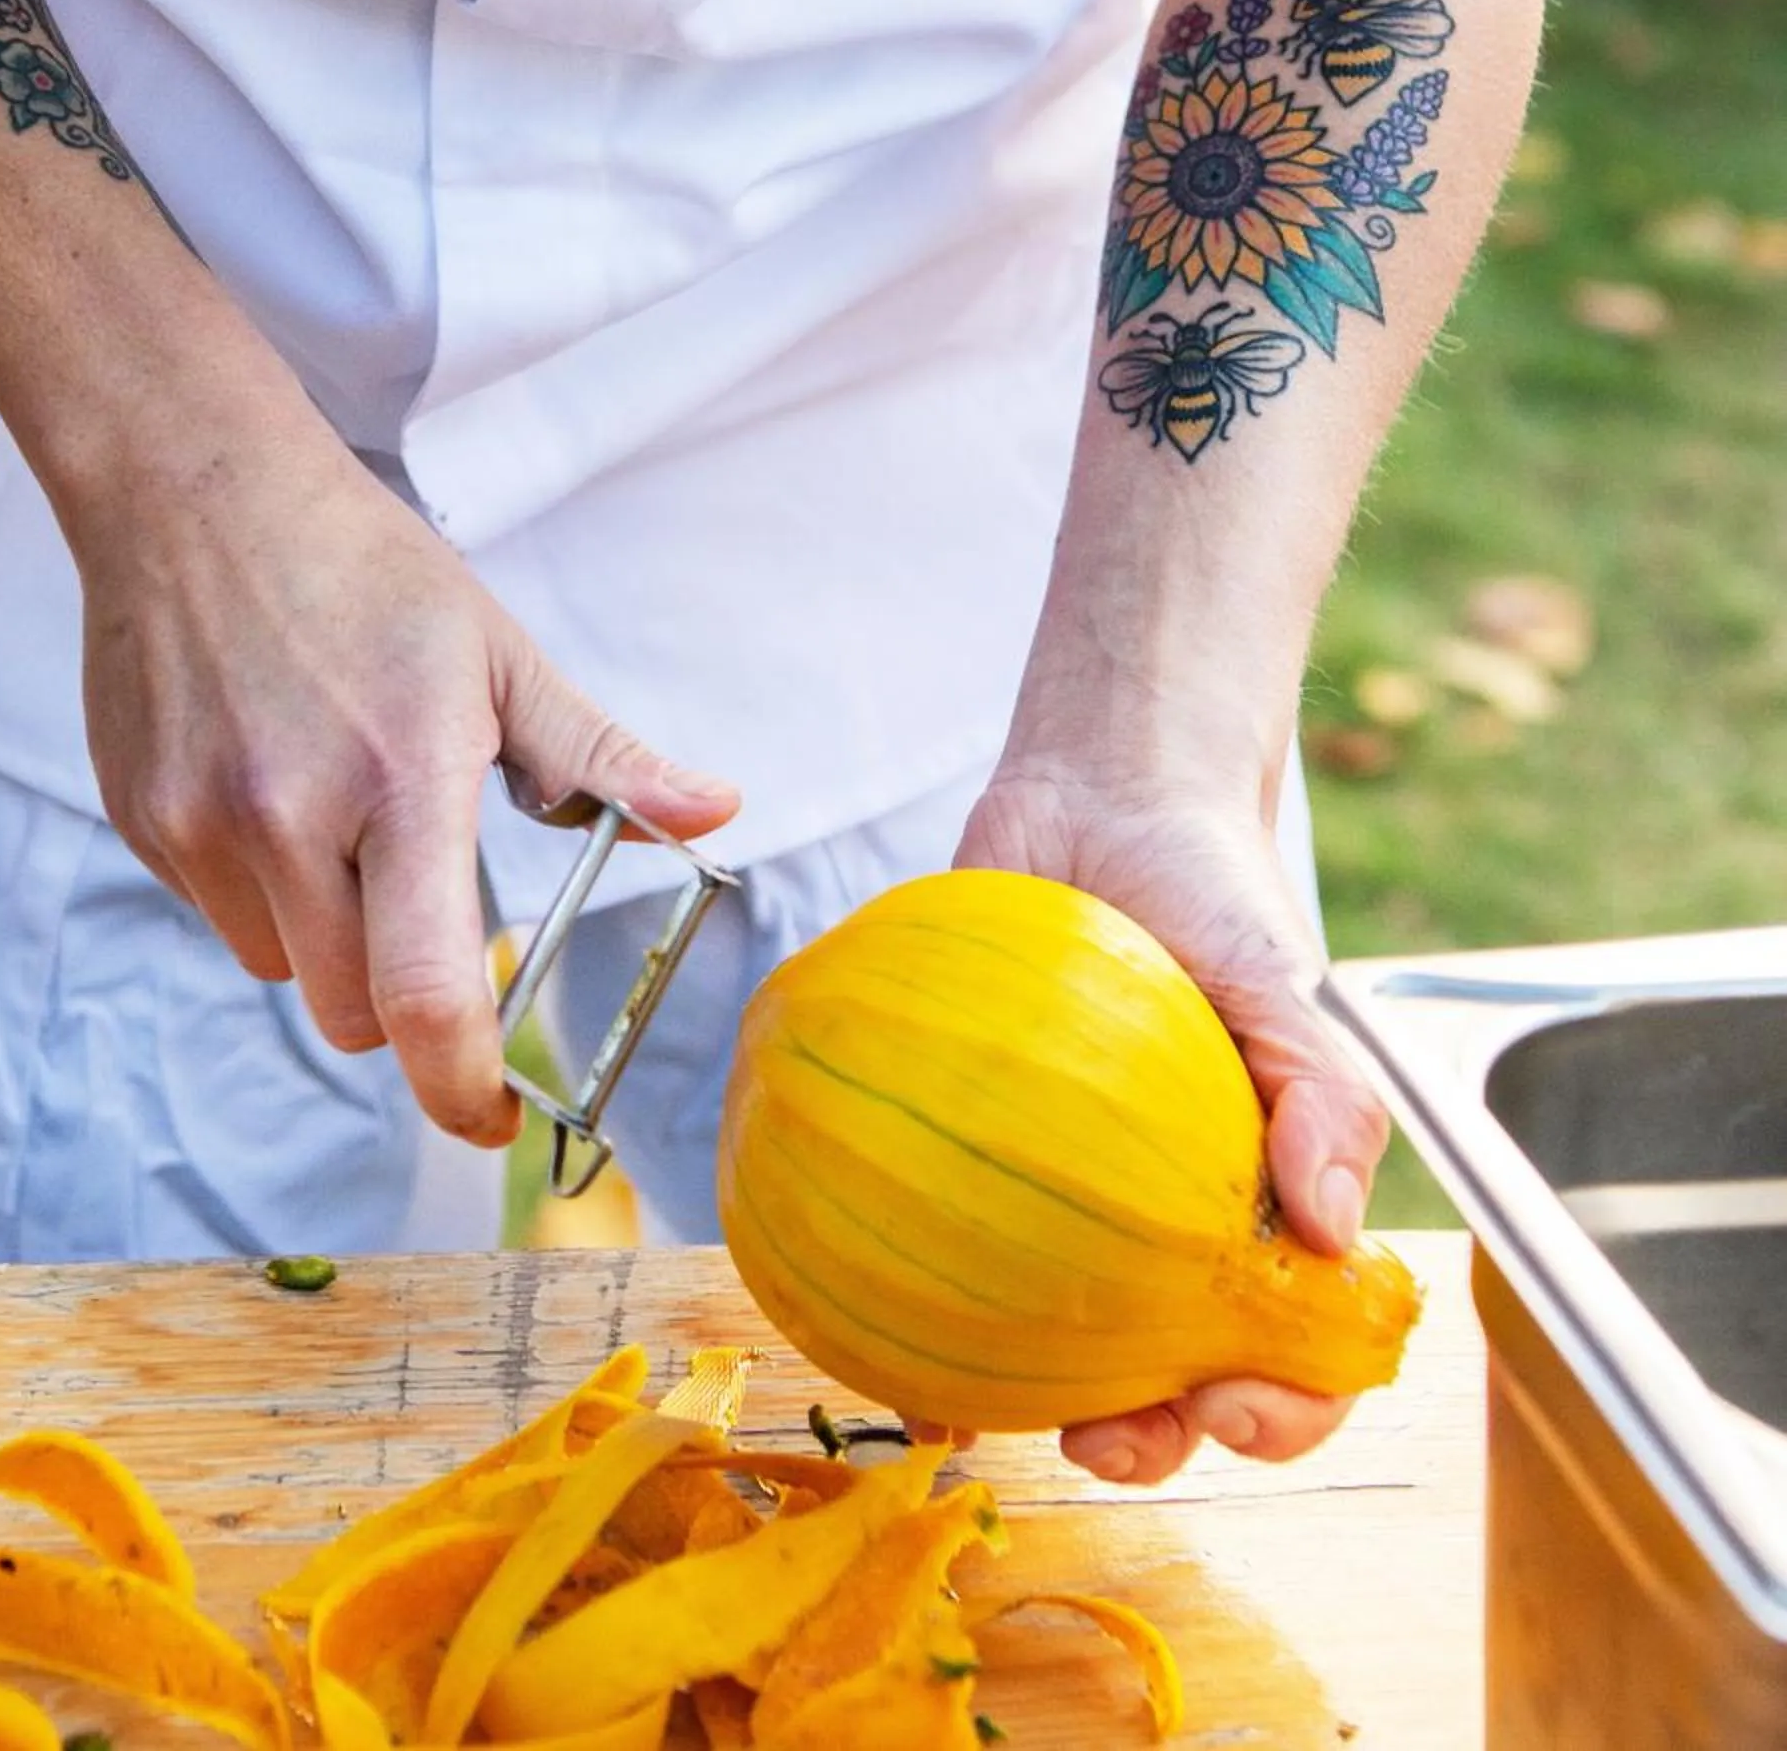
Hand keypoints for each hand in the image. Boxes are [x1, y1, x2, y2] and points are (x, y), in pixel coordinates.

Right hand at [63, 374, 739, 1143]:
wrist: (196, 492)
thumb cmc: (363, 569)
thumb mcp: (500, 656)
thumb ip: (601, 758)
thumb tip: (715, 810)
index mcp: (402, 779)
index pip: (424, 994)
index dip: (461, 1088)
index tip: (496, 1118)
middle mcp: (289, 817)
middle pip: (354, 1013)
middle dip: (400, 992)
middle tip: (421, 892)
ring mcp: (201, 824)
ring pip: (283, 969)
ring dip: (325, 936)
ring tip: (337, 808)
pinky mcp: (140, 820)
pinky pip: (218, 913)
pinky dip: (257, 886)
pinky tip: (269, 779)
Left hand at [945, 760, 1389, 1484]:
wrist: (1103, 793)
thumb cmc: (1212, 891)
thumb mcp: (1284, 981)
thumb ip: (1325, 1093)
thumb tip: (1333, 1226)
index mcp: (1265, 1201)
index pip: (1298, 1345)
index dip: (1282, 1408)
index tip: (1231, 1403)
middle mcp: (1172, 1219)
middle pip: (1181, 1378)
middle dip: (1158, 1440)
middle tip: (1109, 1434)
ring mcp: (1073, 1198)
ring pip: (1065, 1342)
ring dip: (1037, 1403)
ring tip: (991, 1415)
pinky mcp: (976, 1152)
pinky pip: (951, 1251)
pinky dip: (929, 1320)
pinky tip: (901, 1353)